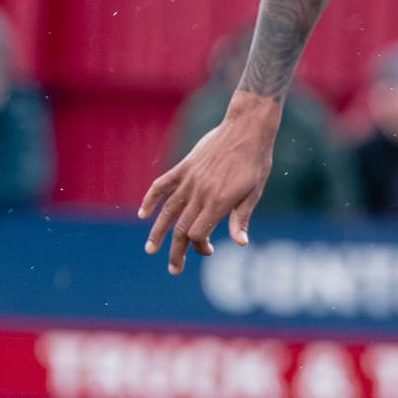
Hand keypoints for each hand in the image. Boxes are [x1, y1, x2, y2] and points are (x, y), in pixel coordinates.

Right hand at [141, 91, 279, 274]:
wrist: (246, 128)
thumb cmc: (255, 162)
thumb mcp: (254, 192)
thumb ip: (241, 218)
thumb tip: (240, 244)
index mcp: (218, 202)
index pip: (198, 234)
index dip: (199, 246)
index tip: (208, 249)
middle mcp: (200, 193)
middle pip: (181, 229)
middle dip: (176, 252)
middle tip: (173, 270)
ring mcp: (190, 179)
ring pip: (168, 211)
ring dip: (157, 232)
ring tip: (150, 249)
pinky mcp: (185, 167)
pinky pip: (162, 184)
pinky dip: (151, 198)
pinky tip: (143, 213)